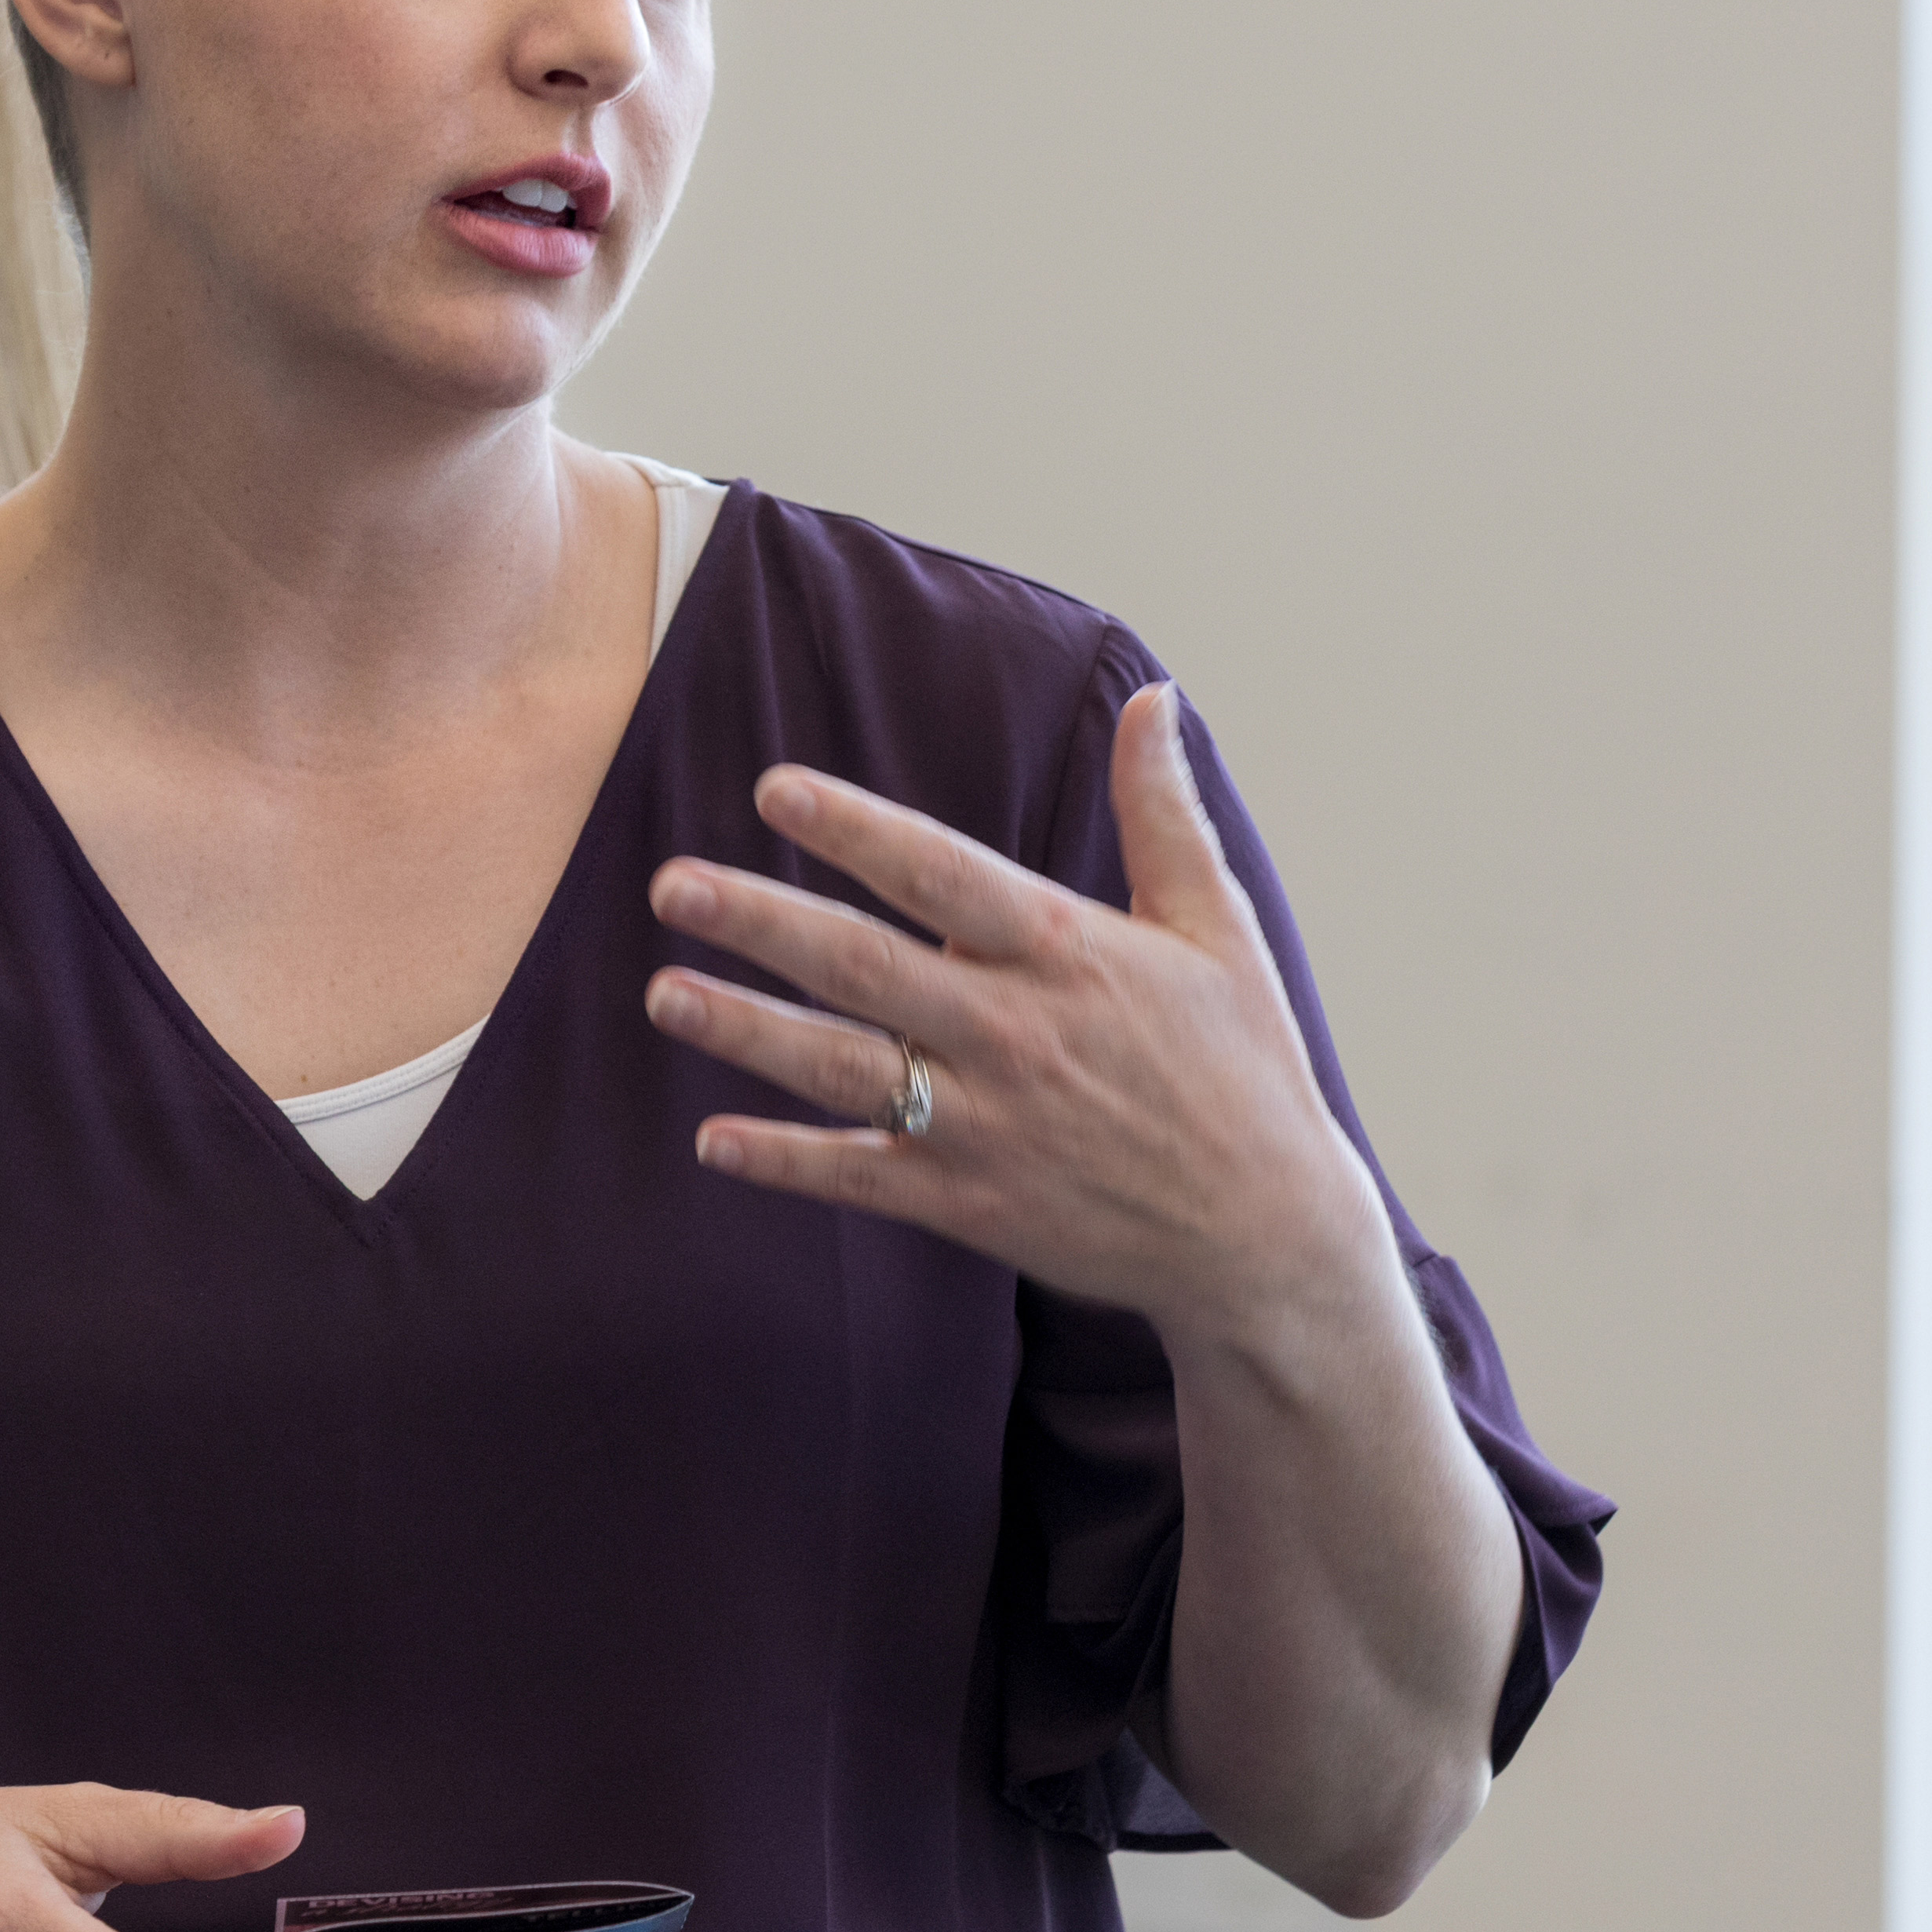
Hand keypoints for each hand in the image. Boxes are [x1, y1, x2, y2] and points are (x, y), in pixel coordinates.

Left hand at [641, 687, 1388, 1335]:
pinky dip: (785, 1163)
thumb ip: (1164, 813)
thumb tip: (1156, 698)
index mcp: (1067, 952)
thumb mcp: (1215, 927)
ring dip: (746, 1031)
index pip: (940, 874)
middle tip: (670, 883)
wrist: (1268, 1233)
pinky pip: (859, 1179)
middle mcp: (1014, 1033)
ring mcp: (987, 1123)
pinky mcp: (972, 1203)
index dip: (855, 830)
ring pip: (842, 1068)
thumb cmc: (1244, 1066)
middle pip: (863, 964)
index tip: (774, 790)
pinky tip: (712, 1142)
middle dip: (760, 921)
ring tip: (664, 994)